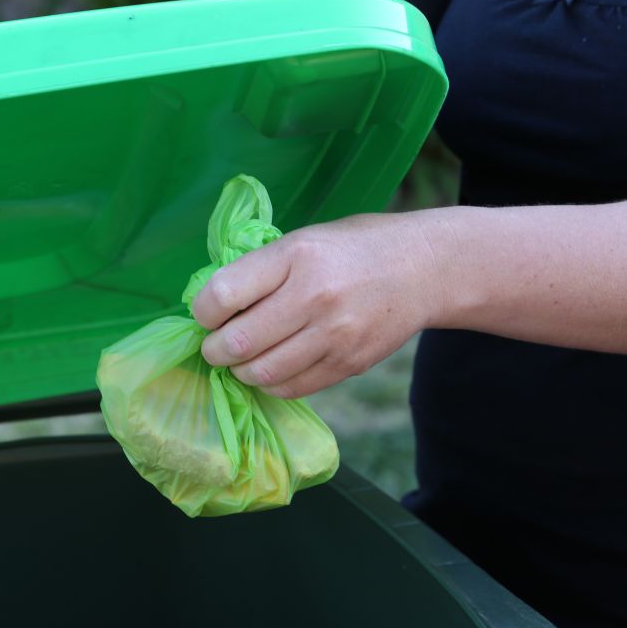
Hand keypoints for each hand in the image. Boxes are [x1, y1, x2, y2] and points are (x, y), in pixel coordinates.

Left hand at [192, 213, 445, 397]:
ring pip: (260, 373)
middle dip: (213, 349)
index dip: (202, 311)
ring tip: (241, 359)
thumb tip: (210, 305)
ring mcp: (334, 335)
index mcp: (296, 255)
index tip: (207, 313)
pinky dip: (269, 383)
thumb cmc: (353, 249)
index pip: (223, 294)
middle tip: (215, 345)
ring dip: (239, 371)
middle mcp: (314, 296)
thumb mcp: (304, 239)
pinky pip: (290, 388)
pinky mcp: (348, 364)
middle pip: (236, 343)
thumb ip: (260, 269)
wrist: (424, 268)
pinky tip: (268, 368)